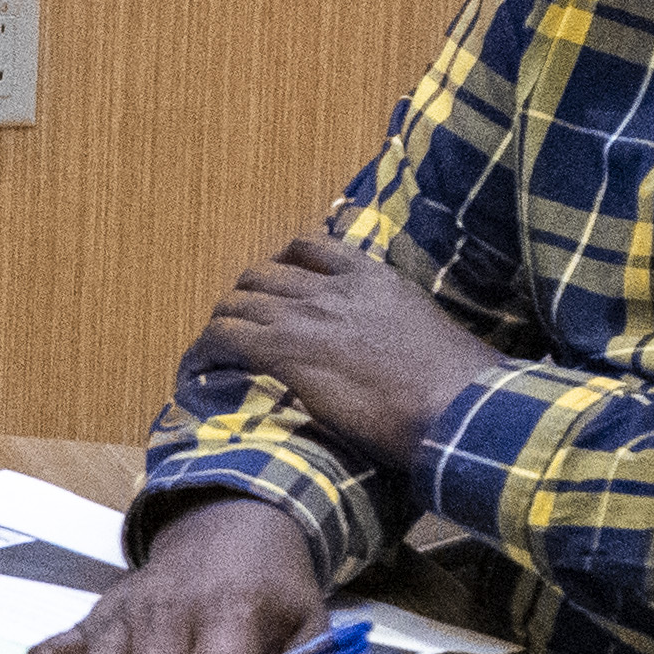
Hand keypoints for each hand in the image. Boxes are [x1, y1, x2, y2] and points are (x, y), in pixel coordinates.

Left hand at [196, 234, 509, 464]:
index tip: (274, 288)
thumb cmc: (456, 386)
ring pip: (238, 302)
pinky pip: (225, 338)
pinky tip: (197, 370)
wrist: (455, 405)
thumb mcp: (427, 338)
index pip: (310, 248)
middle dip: (245, 297)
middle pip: (263, 274)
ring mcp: (306, 316)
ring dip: (221, 324)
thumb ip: (396, 332)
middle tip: (238, 327)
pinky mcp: (286, 351)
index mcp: (372, 278)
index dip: (282, 266)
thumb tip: (393, 356)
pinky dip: (204, 351)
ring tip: (212, 350)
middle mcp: (333, 288)